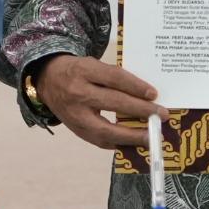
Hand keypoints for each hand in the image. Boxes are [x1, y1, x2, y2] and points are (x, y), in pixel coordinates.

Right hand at [33, 54, 163, 150]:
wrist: (47, 80)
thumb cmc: (77, 72)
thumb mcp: (93, 66)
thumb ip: (114, 78)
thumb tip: (146, 96)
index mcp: (84, 70)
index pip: (114, 77)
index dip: (135, 86)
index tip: (154, 94)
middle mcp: (77, 92)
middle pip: (114, 102)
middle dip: (140, 110)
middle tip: (160, 116)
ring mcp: (75, 115)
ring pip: (106, 129)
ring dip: (132, 135)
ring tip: (150, 137)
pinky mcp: (76, 130)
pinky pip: (99, 141)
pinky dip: (119, 143)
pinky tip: (134, 143)